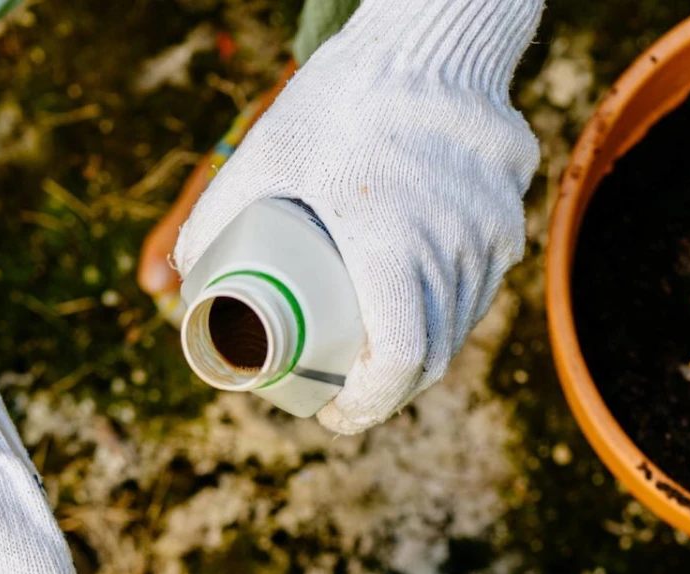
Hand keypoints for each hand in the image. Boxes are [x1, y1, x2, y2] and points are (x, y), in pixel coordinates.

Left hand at [173, 0, 543, 433]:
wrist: (432, 41)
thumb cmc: (345, 96)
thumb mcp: (268, 149)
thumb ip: (218, 213)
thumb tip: (182, 281)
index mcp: (395, 246)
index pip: (397, 362)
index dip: (365, 405)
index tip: (335, 416)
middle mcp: (452, 251)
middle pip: (429, 360)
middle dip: (386, 393)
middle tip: (346, 397)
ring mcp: (488, 241)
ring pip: (458, 331)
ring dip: (419, 358)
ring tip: (376, 358)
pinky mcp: (508, 226)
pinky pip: (480, 292)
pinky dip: (447, 315)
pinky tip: (417, 309)